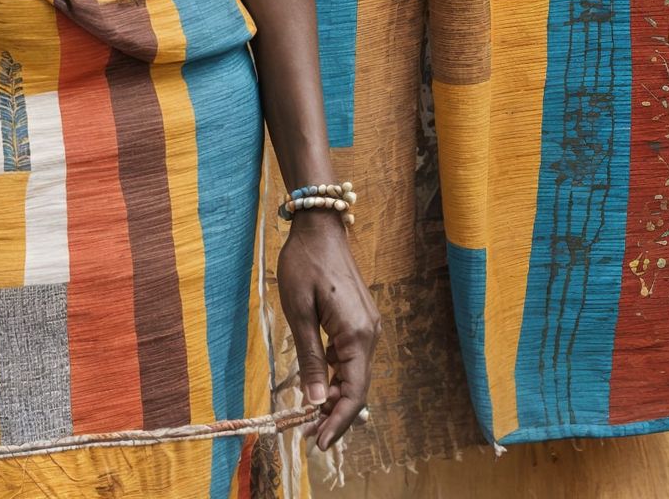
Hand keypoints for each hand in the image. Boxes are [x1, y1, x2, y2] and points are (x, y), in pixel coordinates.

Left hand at [277, 211, 379, 451]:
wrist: (320, 227)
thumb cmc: (303, 264)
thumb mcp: (298, 311)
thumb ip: (309, 357)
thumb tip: (315, 401)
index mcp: (357, 335)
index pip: (353, 392)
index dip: (337, 420)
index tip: (318, 442)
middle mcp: (370, 334)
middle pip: (357, 387)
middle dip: (334, 414)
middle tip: (308, 435)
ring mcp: (368, 327)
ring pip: (354, 374)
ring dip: (335, 396)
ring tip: (309, 417)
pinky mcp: (360, 320)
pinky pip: (351, 357)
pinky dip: (337, 376)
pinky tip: (319, 386)